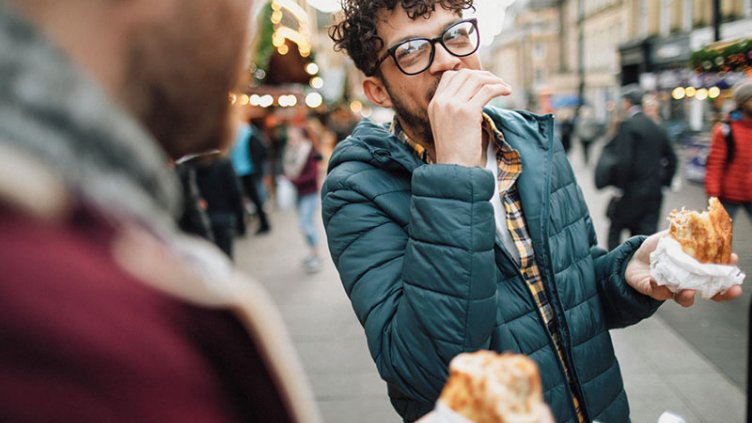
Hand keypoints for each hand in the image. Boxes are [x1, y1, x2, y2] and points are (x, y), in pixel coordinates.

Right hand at [428, 70, 510, 166]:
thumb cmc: (456, 150)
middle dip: (484, 75)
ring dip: (494, 80)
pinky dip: (500, 88)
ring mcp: (453, 105)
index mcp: (434, 103)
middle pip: (465, 75)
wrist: (454, 167)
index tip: (482, 82)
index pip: (450, 76)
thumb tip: (476, 93)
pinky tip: (507, 91)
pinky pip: (487, 90)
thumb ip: (454, 107)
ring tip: (504, 87)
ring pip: (477, 80)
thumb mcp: (448, 125)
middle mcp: (441, 101)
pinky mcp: (467, 112)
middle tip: (497, 82)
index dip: (469, 75)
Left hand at [625, 231, 742, 306]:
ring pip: (684, 298)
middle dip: (723, 293)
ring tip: (689, 291)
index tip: (734, 261)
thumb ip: (685, 233)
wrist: (633, 258)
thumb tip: (699, 224)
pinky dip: (658, 287)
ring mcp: (672, 288)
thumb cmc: (657, 249)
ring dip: (688, 296)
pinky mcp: (654, 291)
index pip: (718, 275)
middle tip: (733, 290)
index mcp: (696, 270)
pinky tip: (655, 279)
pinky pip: (658, 293)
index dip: (728, 272)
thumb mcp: (671, 237)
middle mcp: (688, 282)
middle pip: (710, 292)